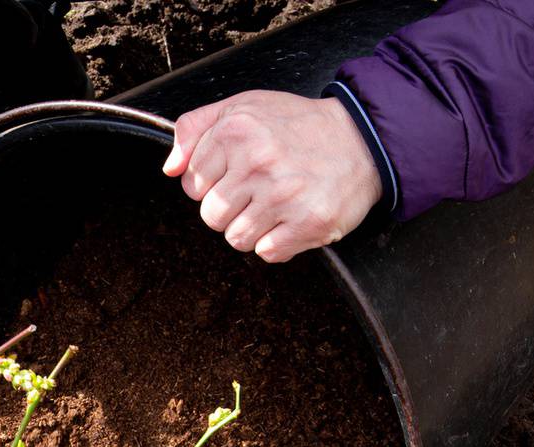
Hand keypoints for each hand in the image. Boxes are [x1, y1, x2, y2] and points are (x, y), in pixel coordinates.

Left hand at [162, 90, 381, 262]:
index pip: (192, 183)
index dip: (212, 182)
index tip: (237, 172)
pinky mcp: (308, 223)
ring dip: (253, 228)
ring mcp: (283, 196)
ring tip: (275, 204)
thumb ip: (196, 130)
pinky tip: (292, 218)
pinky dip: (278, 242)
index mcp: (237, 131)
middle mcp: (258, 162)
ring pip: (236, 239)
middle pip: (211, 216)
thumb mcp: (244, 107)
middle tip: (258, 191)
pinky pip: (267, 253)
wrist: (362, 139)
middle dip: (230, 209)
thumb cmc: (299, 126)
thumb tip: (171, 168)